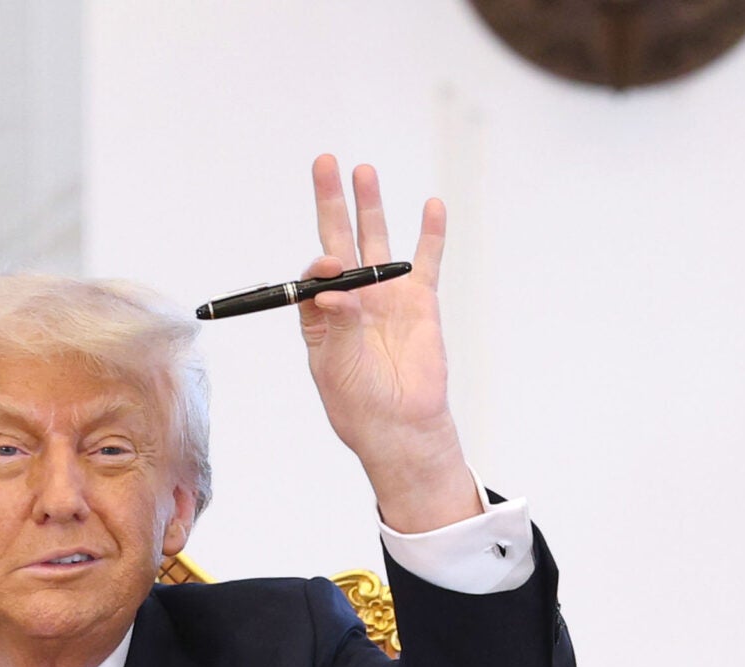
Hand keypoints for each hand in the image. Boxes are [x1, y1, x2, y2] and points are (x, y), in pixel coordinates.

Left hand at [297, 154, 479, 533]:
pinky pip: (425, 261)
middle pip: (338, 238)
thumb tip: (333, 287)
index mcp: (321, 314)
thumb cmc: (359, 404)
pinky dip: (430, 234)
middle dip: (331, 200)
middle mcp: (350, 298)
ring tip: (364, 171)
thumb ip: (335, 325)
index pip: (314, 275)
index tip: (329, 265)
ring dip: (370, 205)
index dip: (319, 265)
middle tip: (325, 162)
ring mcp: (385, 296)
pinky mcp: (419, 302)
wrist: (401, 427)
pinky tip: (431, 206)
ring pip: (377, 240)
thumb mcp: (335, 367)